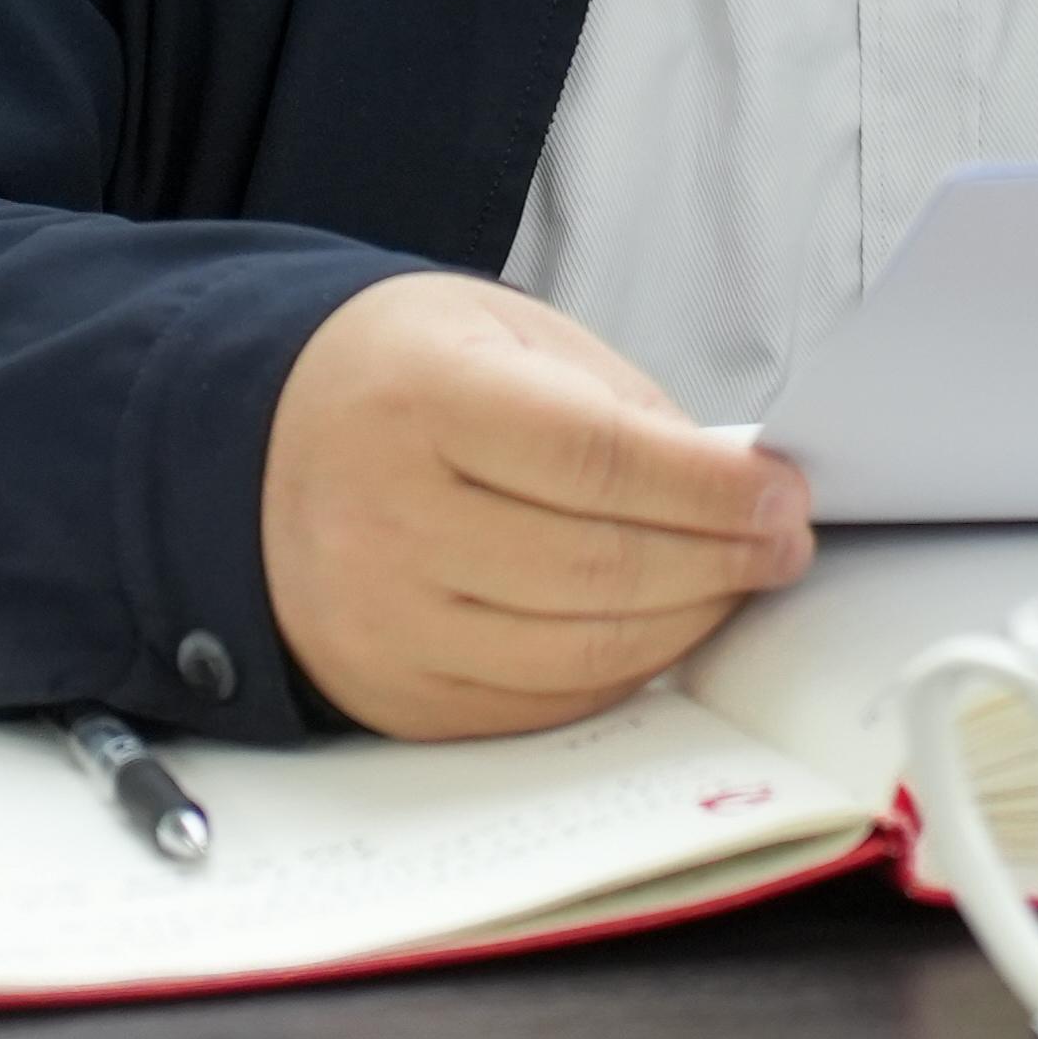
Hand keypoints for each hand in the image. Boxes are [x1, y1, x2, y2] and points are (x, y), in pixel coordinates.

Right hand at [260, 272, 813, 737]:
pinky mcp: (391, 693)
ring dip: (686, 625)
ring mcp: (384, 619)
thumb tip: (730, 487)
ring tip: (735, 585)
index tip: (782, 494)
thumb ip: (613, 403)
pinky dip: (620, 675)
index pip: (598, 458)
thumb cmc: (399, 378)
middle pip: (599, 565)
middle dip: (720, 560)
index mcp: (423, 401)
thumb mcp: (502, 333)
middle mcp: (388, 517)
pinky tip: (659, 631)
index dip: (710, 487)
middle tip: (782, 544)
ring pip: (579, 652)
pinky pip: (538, 706)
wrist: (255, 446)